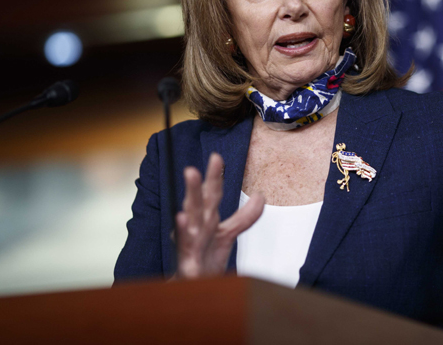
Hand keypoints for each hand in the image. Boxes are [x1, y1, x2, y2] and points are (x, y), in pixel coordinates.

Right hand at [175, 153, 264, 277]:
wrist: (196, 286)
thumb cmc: (206, 257)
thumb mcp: (228, 234)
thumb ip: (245, 216)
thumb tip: (261, 195)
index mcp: (206, 218)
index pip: (211, 194)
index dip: (214, 176)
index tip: (216, 157)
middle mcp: (197, 227)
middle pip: (198, 203)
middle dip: (195, 186)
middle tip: (192, 168)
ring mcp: (190, 243)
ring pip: (189, 220)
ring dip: (188, 201)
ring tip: (187, 184)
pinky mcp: (187, 262)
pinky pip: (184, 247)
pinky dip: (182, 232)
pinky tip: (182, 219)